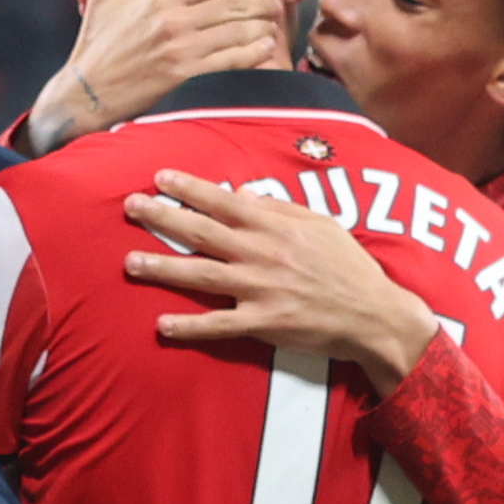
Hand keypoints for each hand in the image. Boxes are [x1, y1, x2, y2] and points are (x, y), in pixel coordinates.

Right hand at [26, 0, 286, 153]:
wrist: (86, 94)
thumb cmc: (95, 45)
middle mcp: (173, 22)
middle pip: (232, 5)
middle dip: (260, 3)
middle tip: (274, 5)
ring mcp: (181, 51)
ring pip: (236, 32)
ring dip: (261, 27)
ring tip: (273, 26)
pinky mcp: (185, 77)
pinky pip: (230, 62)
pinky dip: (253, 54)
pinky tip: (264, 50)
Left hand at [122, 172, 442, 394]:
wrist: (373, 313)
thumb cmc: (346, 266)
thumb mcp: (320, 225)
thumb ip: (278, 209)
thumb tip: (239, 194)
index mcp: (275, 227)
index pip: (223, 201)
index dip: (189, 188)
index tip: (159, 177)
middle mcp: (263, 254)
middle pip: (203, 232)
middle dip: (163, 218)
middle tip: (130, 207)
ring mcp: (261, 290)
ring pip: (202, 275)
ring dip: (163, 268)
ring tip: (130, 263)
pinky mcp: (264, 323)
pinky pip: (219, 325)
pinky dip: (189, 326)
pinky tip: (161, 324)